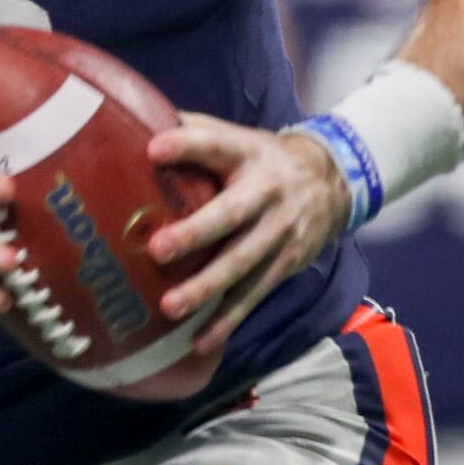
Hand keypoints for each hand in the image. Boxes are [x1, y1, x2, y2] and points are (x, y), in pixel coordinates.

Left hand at [145, 114, 354, 357]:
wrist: (334, 182)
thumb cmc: (262, 160)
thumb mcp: (238, 138)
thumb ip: (193, 133)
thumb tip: (129, 122)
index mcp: (248, 154)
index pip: (217, 143)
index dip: (187, 145)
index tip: (154, 150)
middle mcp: (268, 192)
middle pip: (232, 214)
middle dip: (196, 233)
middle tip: (158, 250)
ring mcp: (280, 232)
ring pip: (243, 263)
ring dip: (207, 289)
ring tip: (170, 308)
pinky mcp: (286, 264)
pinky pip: (254, 295)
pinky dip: (227, 321)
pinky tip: (199, 341)